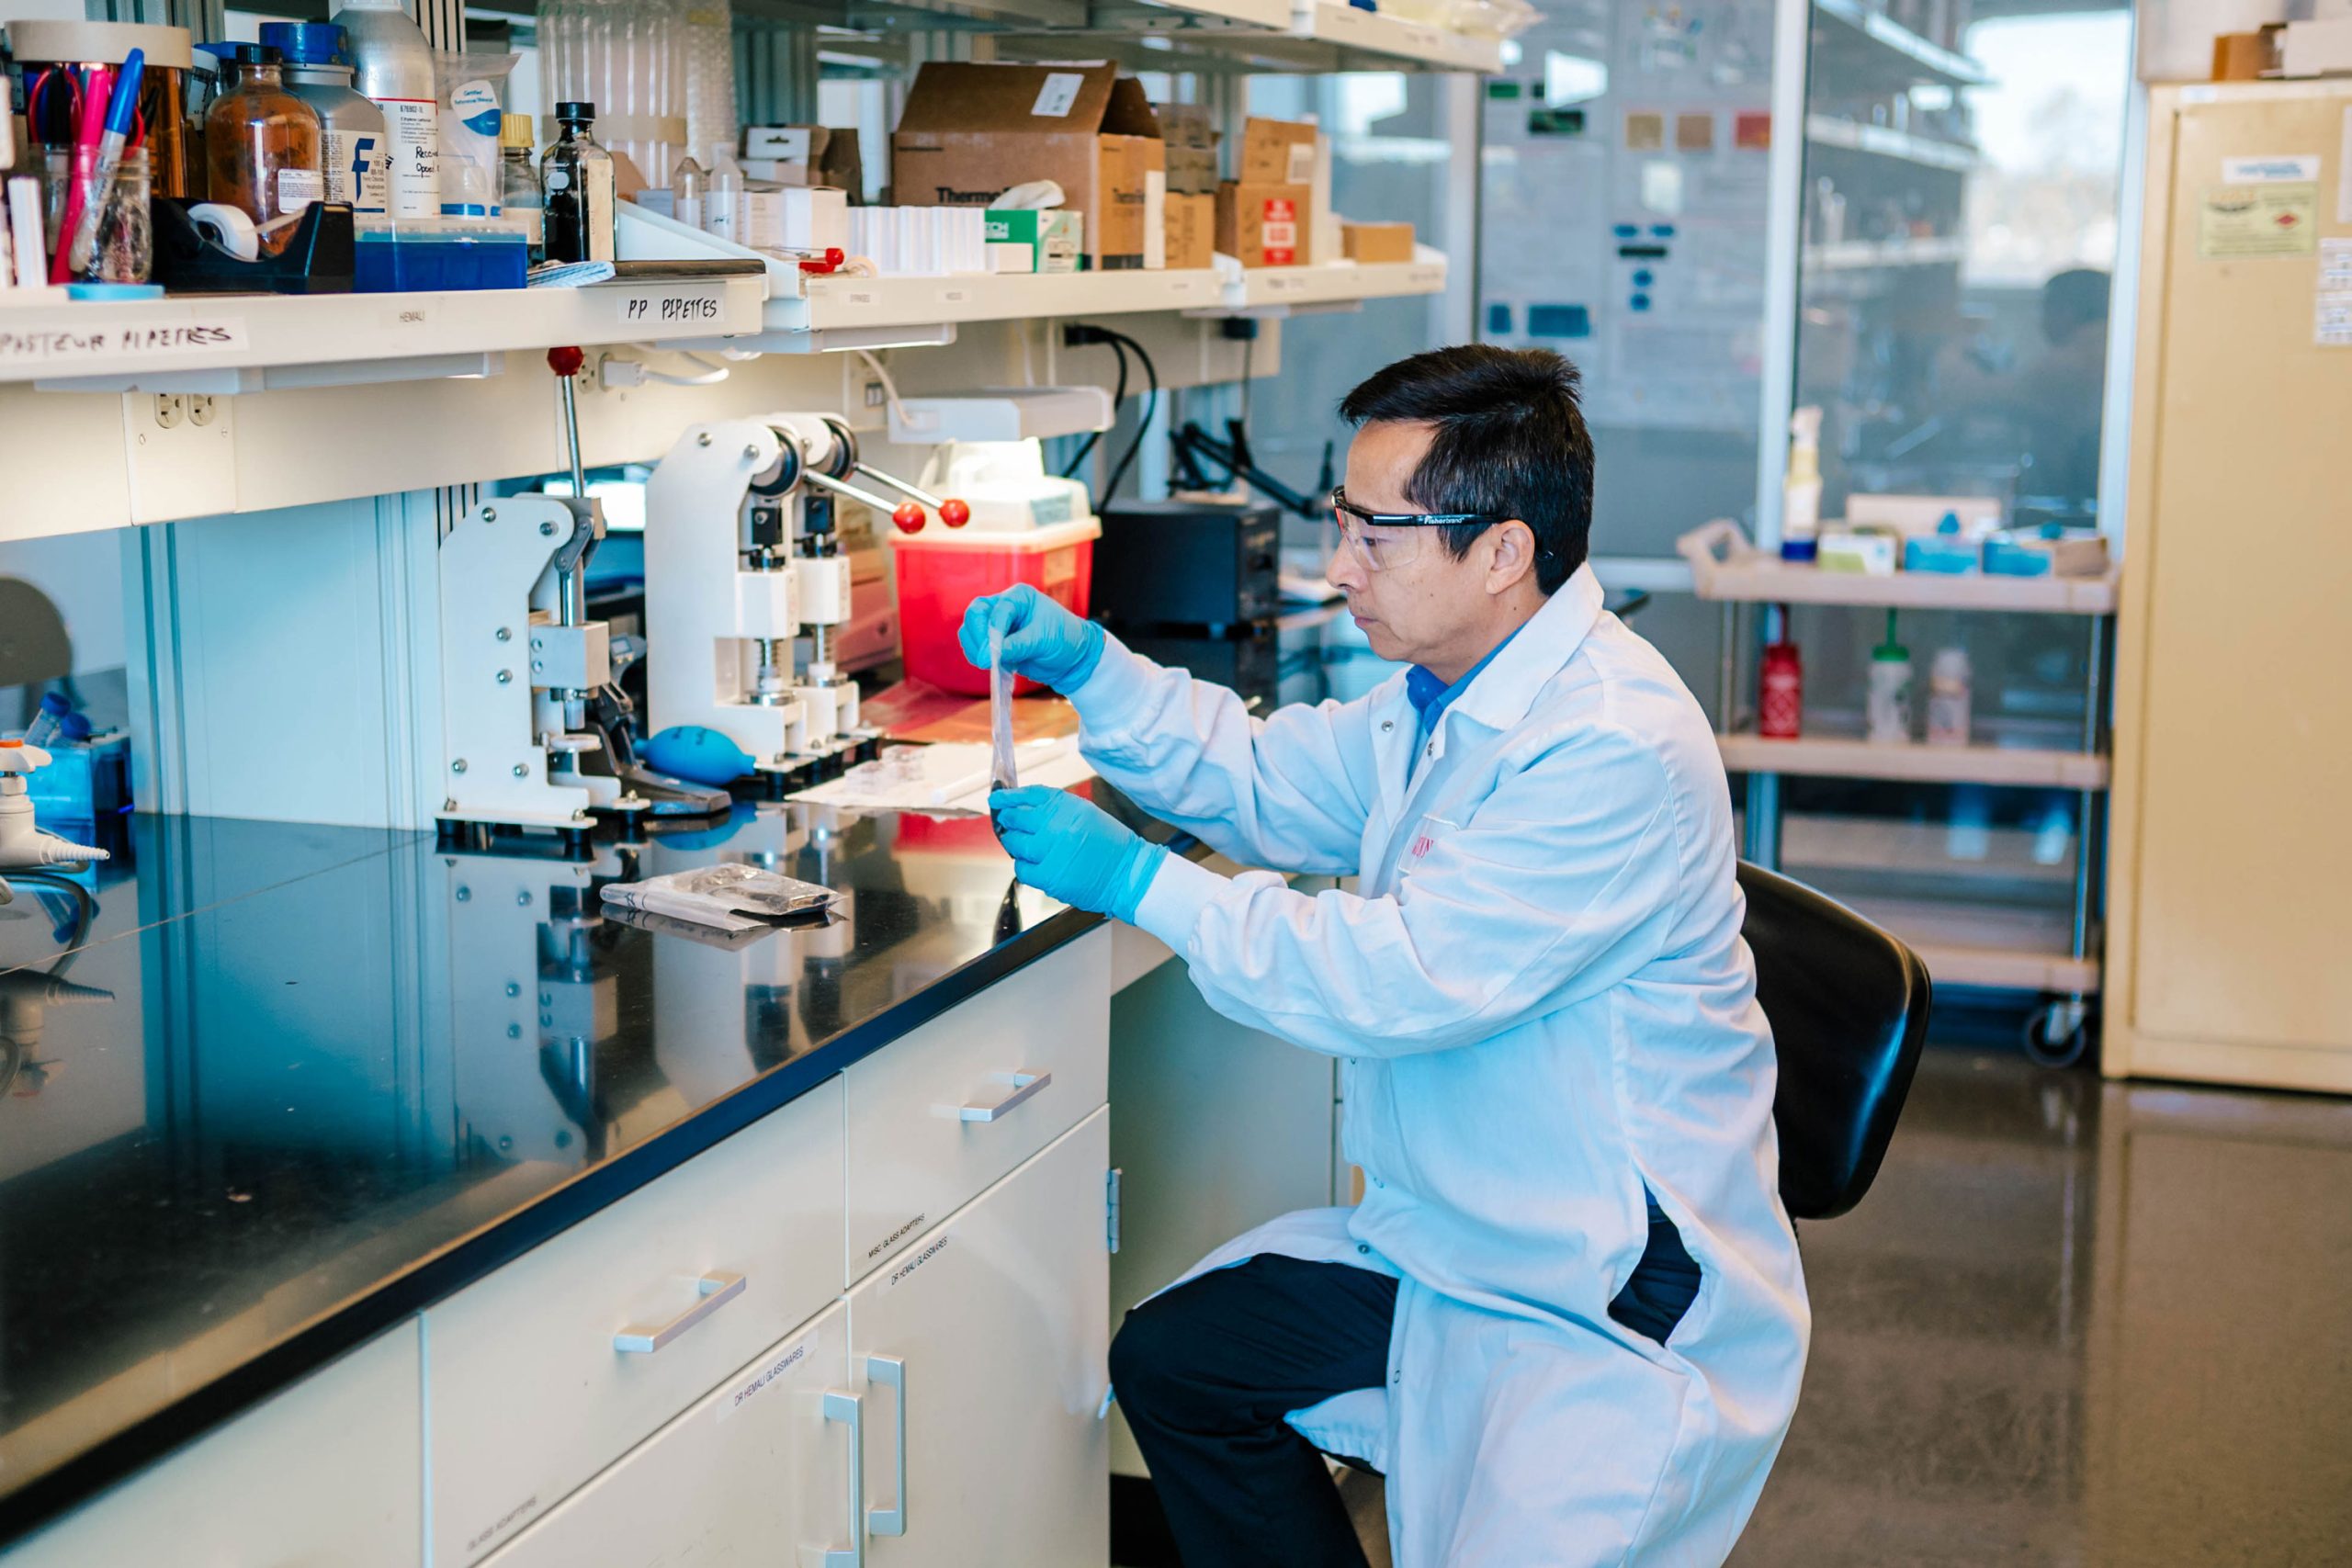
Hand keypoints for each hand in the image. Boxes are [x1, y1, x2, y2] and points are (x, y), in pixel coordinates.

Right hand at [958, 584, 1105, 692]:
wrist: (1073, 659)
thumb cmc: (1064, 639)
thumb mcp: (1042, 640)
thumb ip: (1015, 646)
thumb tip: (988, 656)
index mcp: (1018, 597)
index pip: (995, 610)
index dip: (990, 631)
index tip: (991, 654)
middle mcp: (1004, 606)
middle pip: (975, 615)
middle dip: (976, 637)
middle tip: (984, 659)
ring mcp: (997, 625)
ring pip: (970, 631)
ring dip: (974, 648)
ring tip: (990, 664)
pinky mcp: (995, 642)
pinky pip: (975, 647)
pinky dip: (977, 657)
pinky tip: (991, 666)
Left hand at [991, 786, 1165, 921]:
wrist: (1128, 874)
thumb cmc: (1109, 845)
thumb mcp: (1085, 814)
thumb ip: (1056, 810)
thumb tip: (1023, 809)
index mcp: (1067, 806)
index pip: (1029, 795)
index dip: (1009, 797)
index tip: (997, 800)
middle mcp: (1057, 825)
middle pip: (1016, 819)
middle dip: (1010, 822)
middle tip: (1009, 826)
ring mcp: (1051, 851)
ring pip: (1015, 845)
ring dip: (1016, 845)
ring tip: (1027, 848)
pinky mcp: (1049, 876)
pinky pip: (1022, 869)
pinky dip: (1025, 868)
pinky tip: (1036, 866)